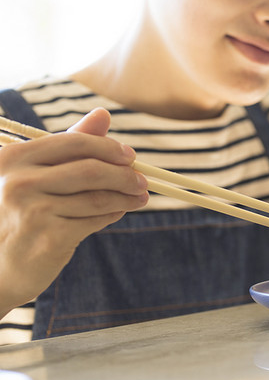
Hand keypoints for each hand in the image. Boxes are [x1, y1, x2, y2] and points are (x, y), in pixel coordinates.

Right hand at [0, 108, 148, 315]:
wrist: (0, 265)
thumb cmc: (21, 211)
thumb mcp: (38, 174)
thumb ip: (69, 144)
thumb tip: (103, 114)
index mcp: (13, 158)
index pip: (74, 142)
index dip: (108, 148)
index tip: (130, 156)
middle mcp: (18, 182)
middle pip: (91, 170)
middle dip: (124, 175)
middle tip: (142, 181)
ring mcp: (32, 211)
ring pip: (97, 198)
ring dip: (126, 197)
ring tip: (139, 198)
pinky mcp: (49, 238)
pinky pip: (95, 220)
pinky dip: (113, 214)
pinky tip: (118, 212)